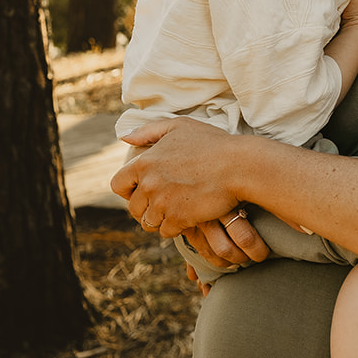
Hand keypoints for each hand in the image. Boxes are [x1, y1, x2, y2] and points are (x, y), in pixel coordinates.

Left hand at [109, 117, 268, 259]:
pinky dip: (176, 228)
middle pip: (134, 208)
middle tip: (164, 204)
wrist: (240, 166)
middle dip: (146, 208)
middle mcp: (149, 184)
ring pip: (149, 222)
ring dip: (161, 219)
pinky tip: (188, 217)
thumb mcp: (180, 126)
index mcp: (144, 162)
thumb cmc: (213, 144)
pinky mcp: (178, 218)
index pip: (118, 184)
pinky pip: (167, 231)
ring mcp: (163, 203)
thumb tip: (124, 138)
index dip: (128, 190)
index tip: (143, 190)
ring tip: (177, 212)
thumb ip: (148, 130)